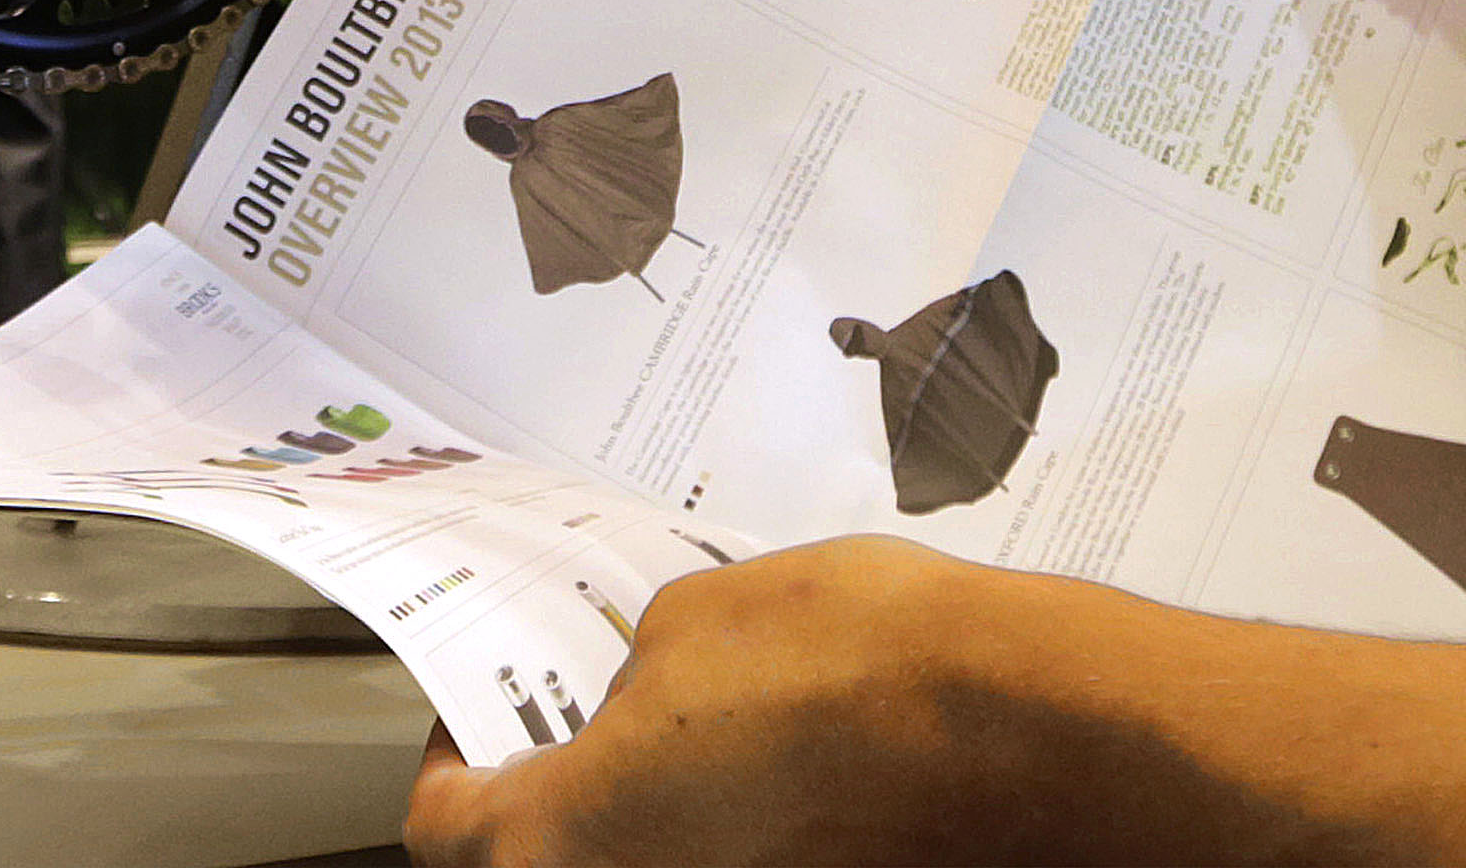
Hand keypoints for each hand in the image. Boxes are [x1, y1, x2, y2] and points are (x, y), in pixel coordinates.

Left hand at [401, 540, 1115, 867]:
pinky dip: (729, 821)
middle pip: (548, 858)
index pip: (448, 825)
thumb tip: (639, 697)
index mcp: (567, 841)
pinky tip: (768, 757)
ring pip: (651, 860)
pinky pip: (732, 858)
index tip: (473, 716)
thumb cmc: (852, 669)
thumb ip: (632, 672)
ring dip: (651, 808)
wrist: (1017, 732)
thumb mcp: (689, 621)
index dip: (451, 759)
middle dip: (561, 788)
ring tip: (692, 721)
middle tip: (584, 712)